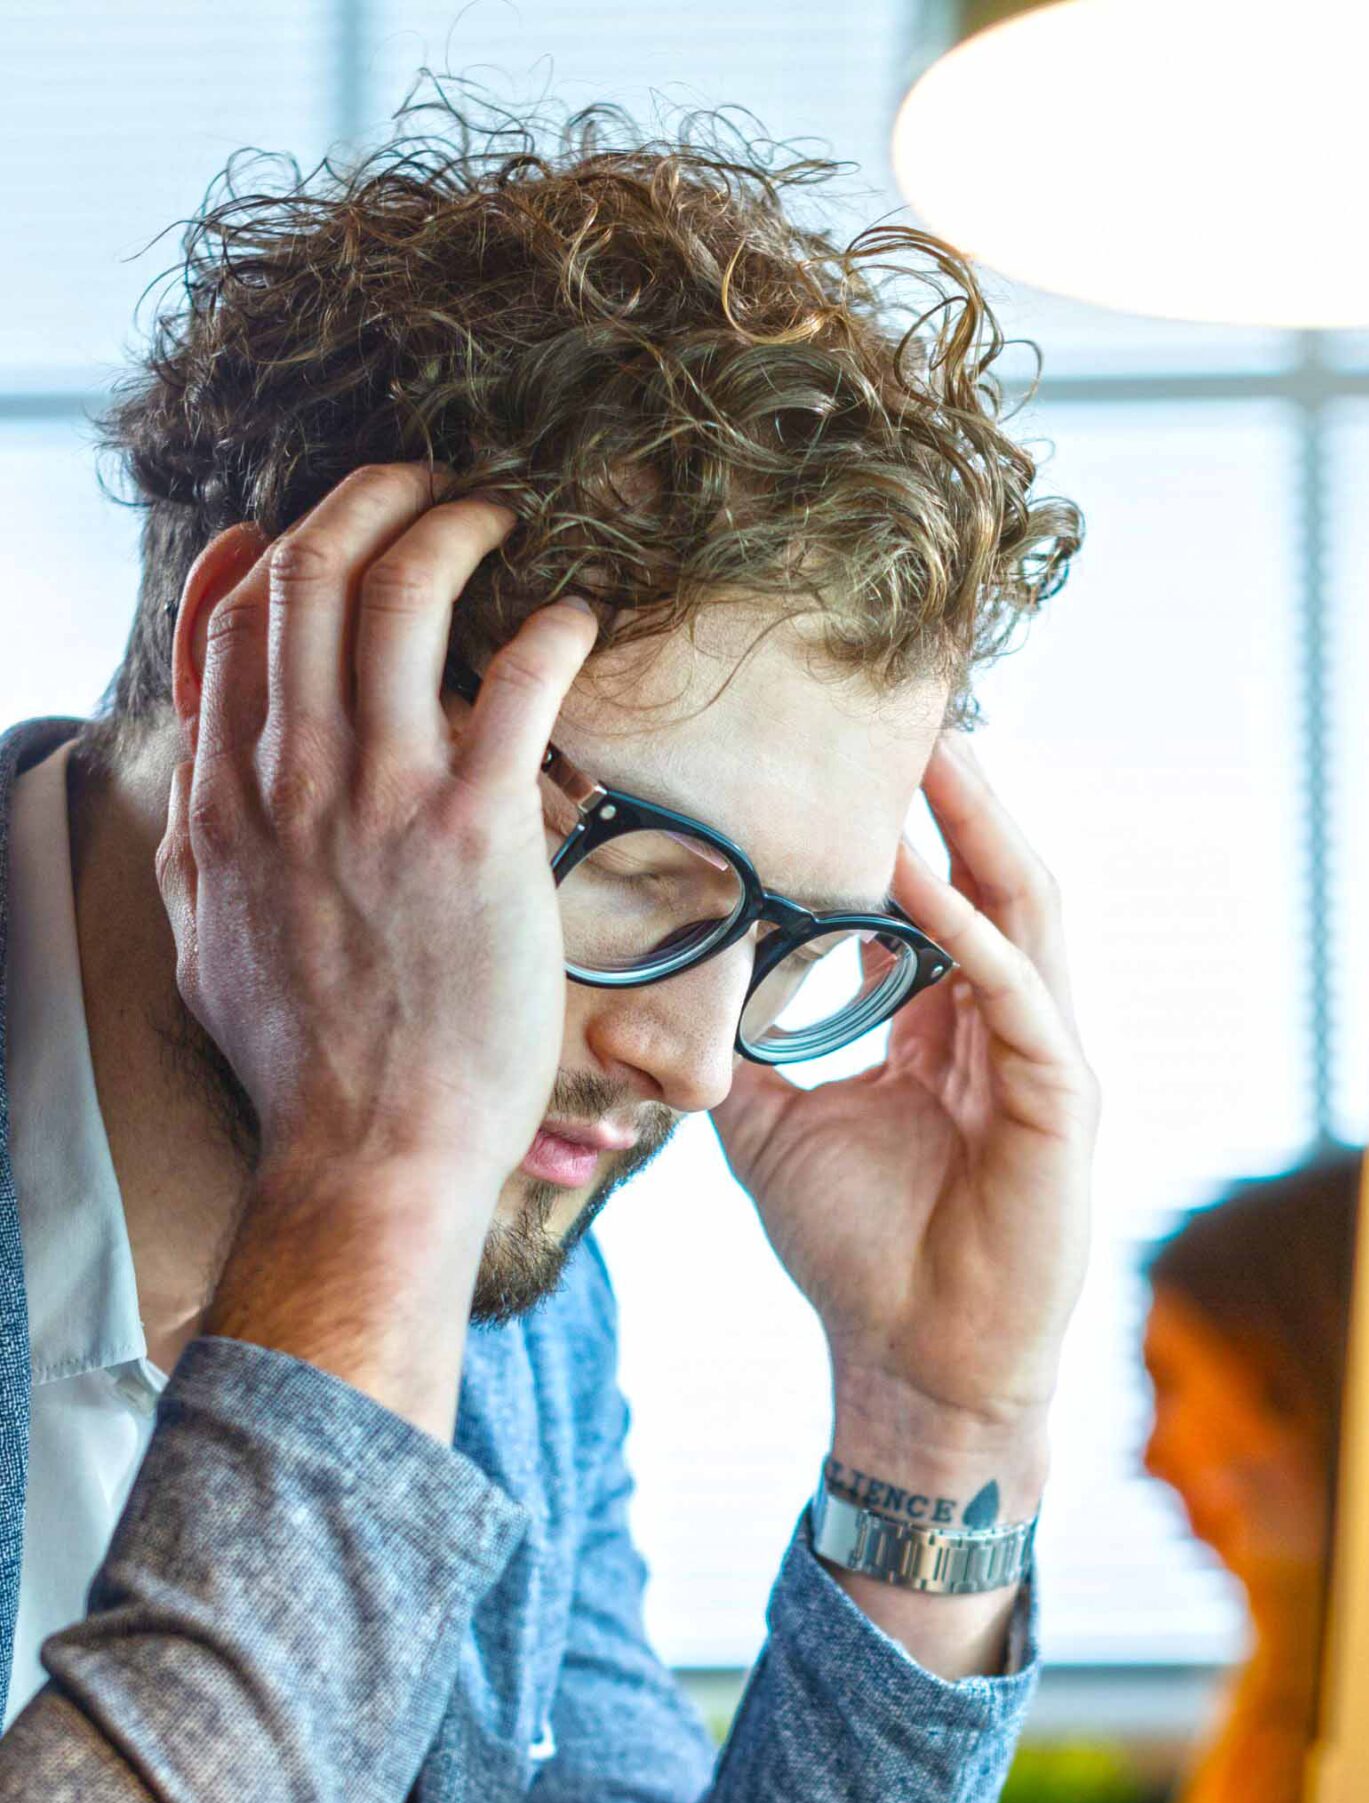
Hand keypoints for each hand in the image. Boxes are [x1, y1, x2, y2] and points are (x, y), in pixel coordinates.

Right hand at [159, 463, 597, 1206]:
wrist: (368, 1151)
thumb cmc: (301, 1066)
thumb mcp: (199, 940)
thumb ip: (195, 840)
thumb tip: (198, 773)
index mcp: (223, 799)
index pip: (230, 622)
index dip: (276, 547)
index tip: (324, 526)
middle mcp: (291, 777)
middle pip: (307, 574)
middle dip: (369, 500)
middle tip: (427, 486)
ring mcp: (380, 799)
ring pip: (399, 595)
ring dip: (453, 529)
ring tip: (499, 518)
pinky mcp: (476, 834)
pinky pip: (515, 684)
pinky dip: (549, 627)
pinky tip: (576, 616)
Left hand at [713, 736, 1097, 1509]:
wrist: (910, 1369)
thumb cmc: (857, 1254)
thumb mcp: (774, 1127)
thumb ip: (743, 1048)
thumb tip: (665, 984)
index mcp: (952, 1023)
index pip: (941, 891)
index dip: (907, 818)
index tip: (851, 741)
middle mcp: (1008, 1024)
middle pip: (995, 875)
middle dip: (958, 790)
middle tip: (911, 701)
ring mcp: (1045, 1060)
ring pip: (1025, 913)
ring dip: (979, 832)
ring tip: (935, 752)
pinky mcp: (1061, 1105)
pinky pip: (1021, 999)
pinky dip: (975, 936)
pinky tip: (927, 885)